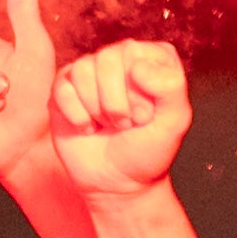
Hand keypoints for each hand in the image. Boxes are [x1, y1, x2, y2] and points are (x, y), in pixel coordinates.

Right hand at [48, 39, 194, 203]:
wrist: (118, 183)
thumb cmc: (148, 149)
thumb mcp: (175, 121)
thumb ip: (171, 86)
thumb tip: (137, 67)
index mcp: (150, 58)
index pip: (135, 54)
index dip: (140, 91)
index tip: (146, 116)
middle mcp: (118, 58)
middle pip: (106, 59)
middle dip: (116, 103)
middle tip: (125, 124)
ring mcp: (89, 72)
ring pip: (82, 71)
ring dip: (97, 110)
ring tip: (108, 125)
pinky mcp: (63, 90)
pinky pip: (62, 89)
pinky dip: (77, 116)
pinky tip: (88, 128)